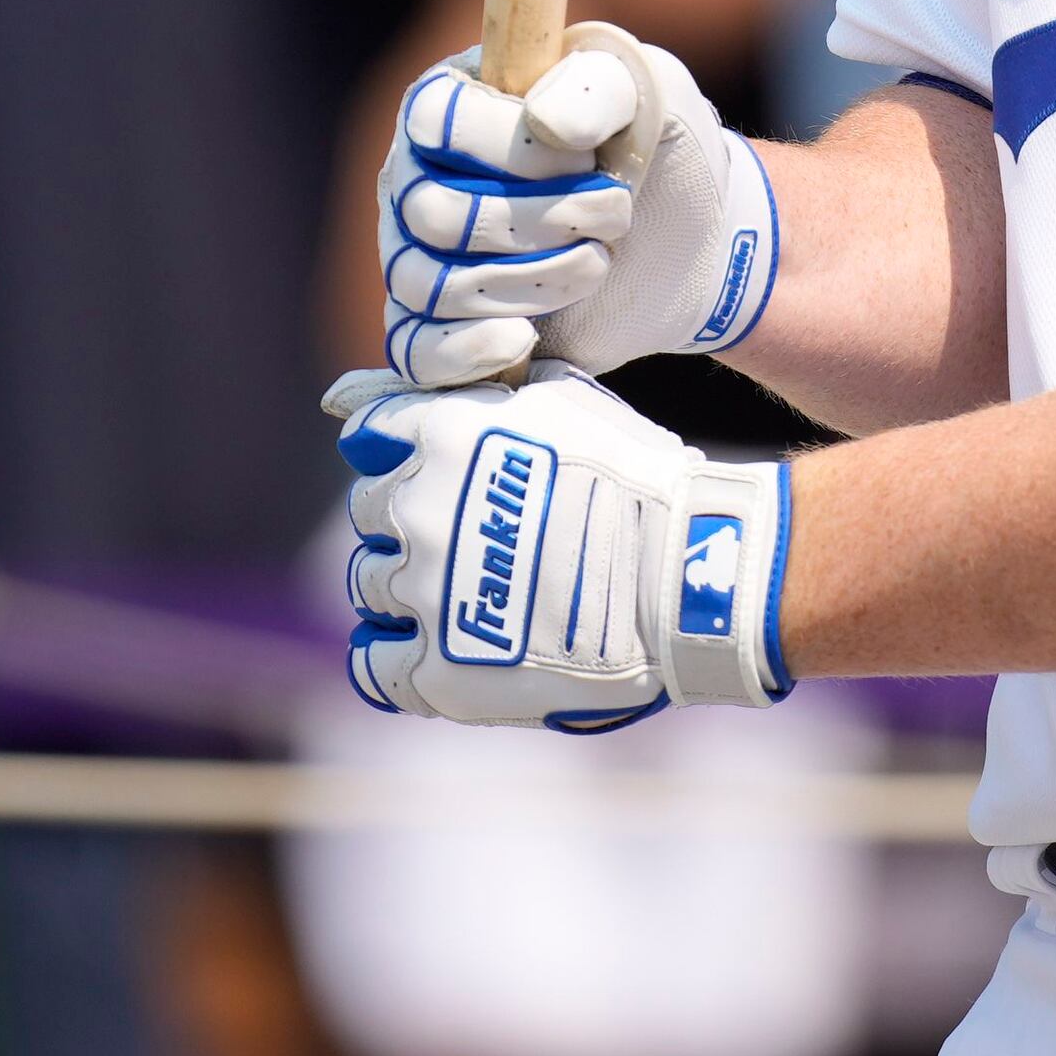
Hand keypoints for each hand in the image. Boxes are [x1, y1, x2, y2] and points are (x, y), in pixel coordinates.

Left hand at [326, 364, 791, 726]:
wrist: (685, 580)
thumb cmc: (635, 479)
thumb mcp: (560, 401)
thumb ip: (476, 385)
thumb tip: (377, 389)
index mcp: (444, 436)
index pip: (370, 439)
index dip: (403, 454)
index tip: (445, 472)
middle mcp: (419, 510)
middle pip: (370, 512)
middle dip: (411, 519)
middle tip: (474, 536)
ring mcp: (423, 593)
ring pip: (369, 584)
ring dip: (407, 585)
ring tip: (474, 590)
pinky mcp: (437, 670)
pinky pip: (372, 663)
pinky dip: (393, 655)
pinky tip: (438, 645)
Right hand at [378, 29, 781, 386]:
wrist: (691, 242)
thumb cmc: (657, 152)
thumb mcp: (646, 94)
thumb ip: (598, 87)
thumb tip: (542, 119)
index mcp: (455, 102)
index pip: (435, 120)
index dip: (511, 147)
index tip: (588, 159)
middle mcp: (419, 177)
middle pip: (431, 212)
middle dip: (536, 222)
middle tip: (614, 218)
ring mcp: (420, 255)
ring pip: (425, 283)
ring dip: (524, 282)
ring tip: (598, 265)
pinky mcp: (442, 326)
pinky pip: (413, 350)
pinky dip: (463, 351)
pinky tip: (521, 339)